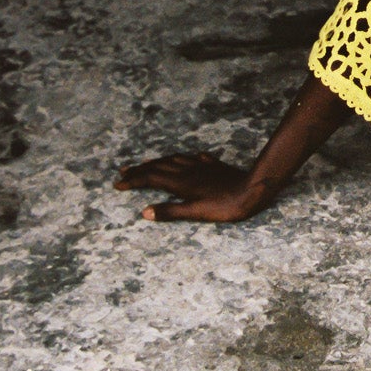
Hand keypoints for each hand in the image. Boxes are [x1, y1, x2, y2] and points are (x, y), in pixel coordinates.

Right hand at [113, 150, 275, 223]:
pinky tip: (184, 159)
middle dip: (139, 169)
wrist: (253, 188)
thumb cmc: (225, 205)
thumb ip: (170, 211)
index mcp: (181, 182)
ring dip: (157, 161)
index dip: (133, 181)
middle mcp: (187, 170)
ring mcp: (201, 166)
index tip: (117, 184)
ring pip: (173, 160)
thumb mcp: (195, 212)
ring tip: (146, 163)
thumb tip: (145, 212)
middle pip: (158, 166)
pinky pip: (191, 158)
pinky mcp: (213, 165)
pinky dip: (181, 158)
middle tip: (123, 171)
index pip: (150, 179)